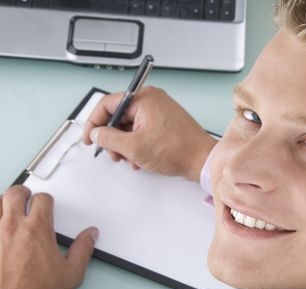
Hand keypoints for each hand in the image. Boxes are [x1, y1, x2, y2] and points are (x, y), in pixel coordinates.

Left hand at [0, 186, 97, 288]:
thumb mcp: (72, 272)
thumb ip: (83, 249)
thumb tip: (90, 234)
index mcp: (38, 229)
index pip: (42, 198)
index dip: (46, 201)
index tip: (46, 207)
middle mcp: (13, 227)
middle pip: (15, 193)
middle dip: (22, 193)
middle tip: (25, 200)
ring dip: (3, 205)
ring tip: (8, 212)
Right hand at [83, 87, 216, 181]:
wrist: (202, 160)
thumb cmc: (177, 150)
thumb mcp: (134, 146)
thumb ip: (109, 138)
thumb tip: (97, 133)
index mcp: (144, 98)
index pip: (107, 104)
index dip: (94, 122)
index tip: (89, 138)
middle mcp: (152, 100)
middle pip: (118, 116)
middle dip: (112, 138)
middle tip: (111, 153)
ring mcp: (160, 111)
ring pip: (130, 126)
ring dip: (124, 145)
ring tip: (128, 160)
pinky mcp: (165, 123)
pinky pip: (142, 130)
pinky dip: (137, 145)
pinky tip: (140, 160)